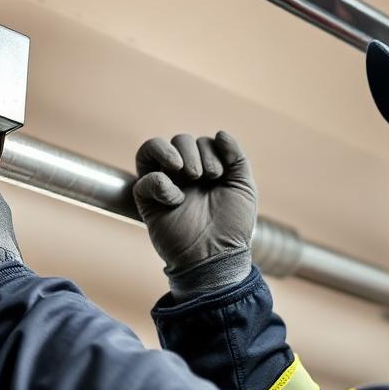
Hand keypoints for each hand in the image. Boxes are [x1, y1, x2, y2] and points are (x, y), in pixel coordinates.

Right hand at [133, 131, 256, 297]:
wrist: (217, 256)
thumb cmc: (232, 226)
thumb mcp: (243, 186)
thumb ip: (236, 157)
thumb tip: (220, 133)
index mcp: (205, 171)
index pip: (201, 142)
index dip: (211, 150)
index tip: (221, 176)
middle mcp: (183, 176)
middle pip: (179, 140)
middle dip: (194, 152)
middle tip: (205, 178)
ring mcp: (165, 186)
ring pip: (153, 148)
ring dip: (171, 152)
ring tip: (188, 173)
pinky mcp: (149, 202)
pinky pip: (144, 179)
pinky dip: (160, 182)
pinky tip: (177, 199)